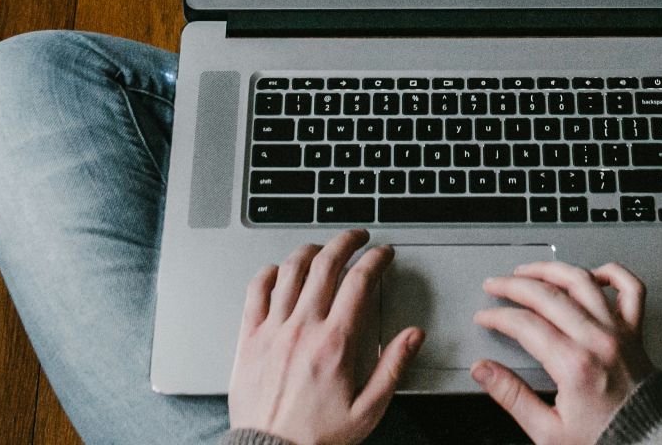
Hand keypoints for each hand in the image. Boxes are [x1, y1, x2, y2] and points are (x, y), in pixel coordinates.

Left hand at [228, 229, 421, 444]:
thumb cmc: (317, 436)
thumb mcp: (368, 409)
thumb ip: (393, 368)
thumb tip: (412, 336)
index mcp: (335, 343)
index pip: (359, 282)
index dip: (375, 259)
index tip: (383, 254)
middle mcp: (303, 328)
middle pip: (325, 264)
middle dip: (345, 242)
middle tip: (357, 236)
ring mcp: (273, 329)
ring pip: (290, 271)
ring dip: (309, 251)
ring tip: (322, 248)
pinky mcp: (249, 337)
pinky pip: (255, 292)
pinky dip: (268, 273)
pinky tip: (278, 271)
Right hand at [471, 262, 657, 444]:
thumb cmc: (604, 441)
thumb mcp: (547, 431)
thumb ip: (512, 396)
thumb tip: (484, 371)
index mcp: (574, 365)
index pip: (525, 324)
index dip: (498, 316)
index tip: (485, 317)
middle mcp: (598, 341)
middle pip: (548, 295)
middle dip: (514, 285)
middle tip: (496, 285)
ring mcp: (619, 332)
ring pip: (583, 281)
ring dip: (552, 269)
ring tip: (530, 270)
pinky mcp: (636, 333)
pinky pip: (630, 289)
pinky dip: (613, 273)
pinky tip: (592, 273)